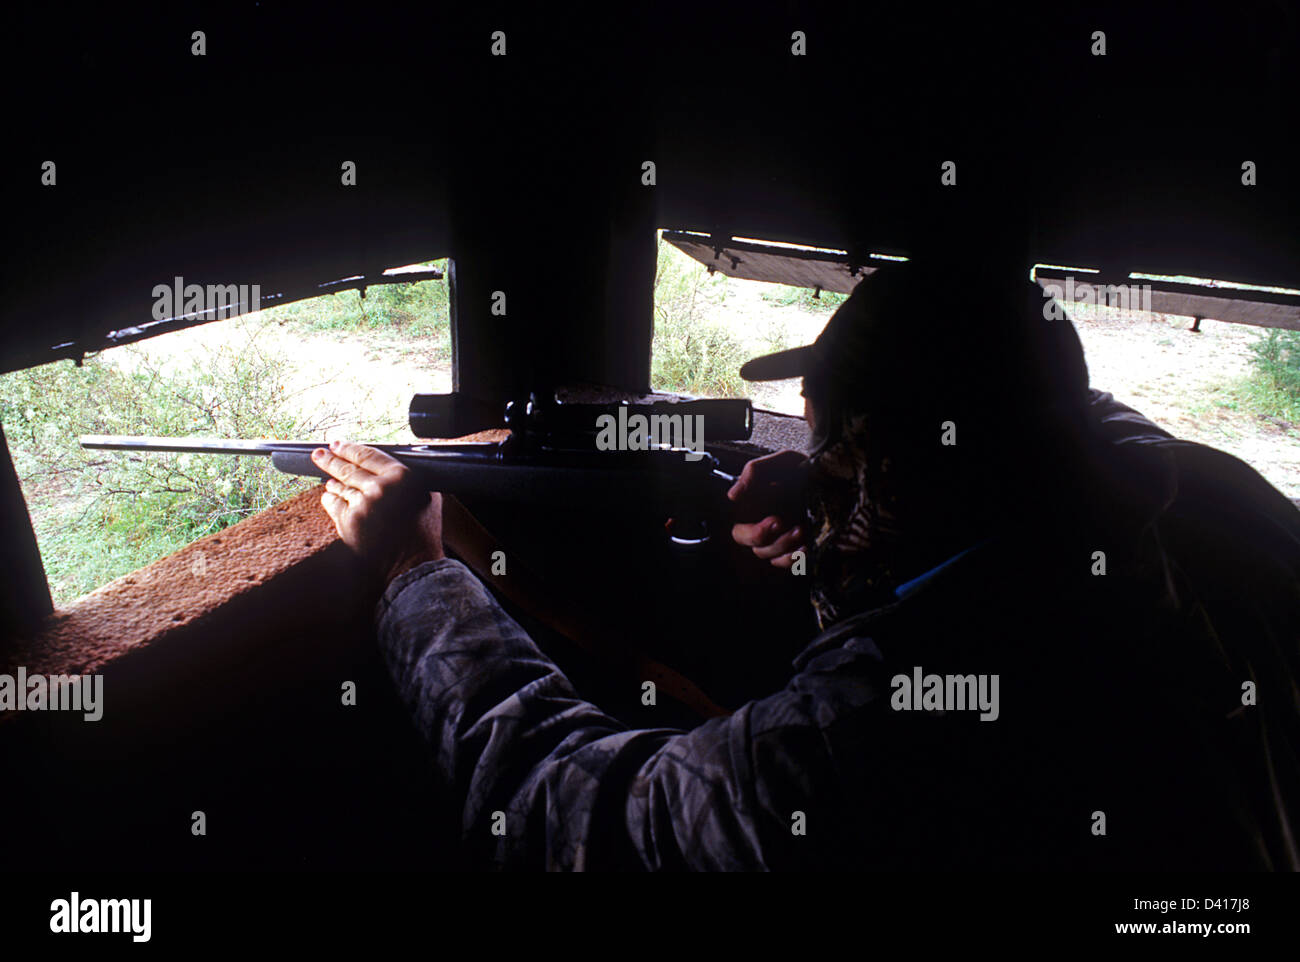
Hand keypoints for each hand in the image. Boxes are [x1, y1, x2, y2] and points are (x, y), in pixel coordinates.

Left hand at [313, 440, 444, 585]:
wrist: (413, 565)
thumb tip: (390, 466)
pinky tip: (329, 496)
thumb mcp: (428, 497)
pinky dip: (330, 499)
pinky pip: (333, 504)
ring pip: (339, 486)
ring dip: (332, 482)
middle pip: (348, 468)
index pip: (368, 454)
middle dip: (330, 459)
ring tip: (328, 479)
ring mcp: (363, 504)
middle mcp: (381, 487)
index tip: (337, 444)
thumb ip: (410, 479)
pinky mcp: (349, 521)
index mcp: (402, 477)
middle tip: (318, 453)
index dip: (349, 448)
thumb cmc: (422, 533)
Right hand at [727, 449, 808, 569]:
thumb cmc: (803, 468)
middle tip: (787, 525)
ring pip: (773, 557)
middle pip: (757, 548)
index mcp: (754, 511)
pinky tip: (807, 547)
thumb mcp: (781, 462)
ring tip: (802, 530)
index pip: (740, 533)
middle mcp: (766, 528)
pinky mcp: (798, 547)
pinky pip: (789, 562)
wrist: (832, 475)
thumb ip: (753, 472)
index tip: (774, 520)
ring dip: (786, 547)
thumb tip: (732, 495)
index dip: (754, 533)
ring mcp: (782, 539)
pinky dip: (796, 558)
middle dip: (772, 541)